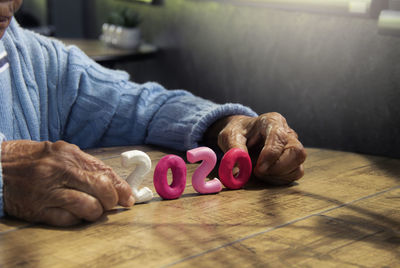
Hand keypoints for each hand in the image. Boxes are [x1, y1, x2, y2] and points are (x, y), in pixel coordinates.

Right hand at [1, 140, 133, 225]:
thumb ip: (86, 165)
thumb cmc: (34, 159)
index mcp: (69, 154)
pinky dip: (78, 219)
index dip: (121, 187)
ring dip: (96, 212)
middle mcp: (60, 170)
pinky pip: (68, 220)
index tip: (129, 197)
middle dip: (112, 200)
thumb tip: (113, 182)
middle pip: (101, 188)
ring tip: (94, 210)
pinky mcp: (37, 209)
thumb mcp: (61, 152)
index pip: (104, 172)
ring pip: (88, 206)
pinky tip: (76, 214)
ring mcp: (48, 191)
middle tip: (112, 205)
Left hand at [204, 112, 305, 184]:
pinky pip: (294, 174)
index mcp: (272, 121)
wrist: (243, 135)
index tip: (258, 168)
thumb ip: (233, 149)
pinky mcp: (294, 161)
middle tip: (258, 171)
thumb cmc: (238, 132)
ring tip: (258, 171)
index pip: (279, 136)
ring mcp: (294, 147)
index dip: (271, 154)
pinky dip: (279, 179)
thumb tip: (238, 169)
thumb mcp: (229, 136)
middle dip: (278, 168)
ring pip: (297, 166)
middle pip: (297, 152)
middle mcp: (288, 133)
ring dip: (277, 175)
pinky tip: (265, 175)